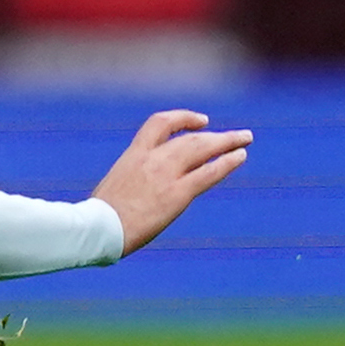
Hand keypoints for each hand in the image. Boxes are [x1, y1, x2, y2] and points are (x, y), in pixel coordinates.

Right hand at [89, 109, 251, 254]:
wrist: (99, 227)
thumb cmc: (99, 216)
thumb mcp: (115, 187)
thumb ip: (133, 181)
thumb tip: (138, 192)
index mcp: (134, 154)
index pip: (160, 123)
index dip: (183, 118)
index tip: (202, 121)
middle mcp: (152, 158)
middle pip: (190, 137)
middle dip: (216, 135)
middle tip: (238, 135)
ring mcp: (166, 174)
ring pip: (202, 149)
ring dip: (227, 142)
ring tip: (245, 140)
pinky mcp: (178, 194)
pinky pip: (208, 172)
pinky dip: (226, 162)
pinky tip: (239, 157)